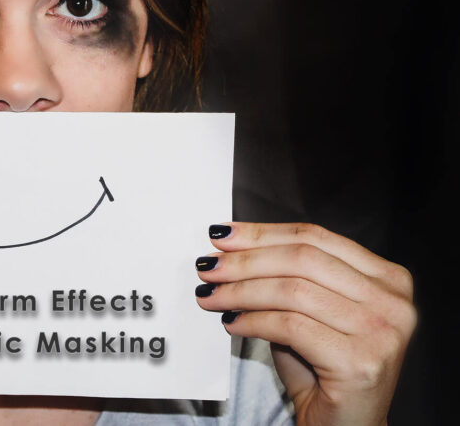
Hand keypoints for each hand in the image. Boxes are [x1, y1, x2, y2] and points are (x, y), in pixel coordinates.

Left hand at [195, 222, 415, 425]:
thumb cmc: (324, 369)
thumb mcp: (309, 311)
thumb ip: (286, 276)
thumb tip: (231, 248)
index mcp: (387, 278)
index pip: (315, 237)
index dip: (263, 233)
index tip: (223, 235)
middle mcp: (392, 301)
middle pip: (302, 259)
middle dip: (246, 261)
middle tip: (208, 266)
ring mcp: (381, 332)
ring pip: (293, 291)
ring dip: (241, 291)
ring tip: (211, 296)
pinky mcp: (360, 362)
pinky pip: (290, 326)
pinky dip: (253, 321)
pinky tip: (232, 323)